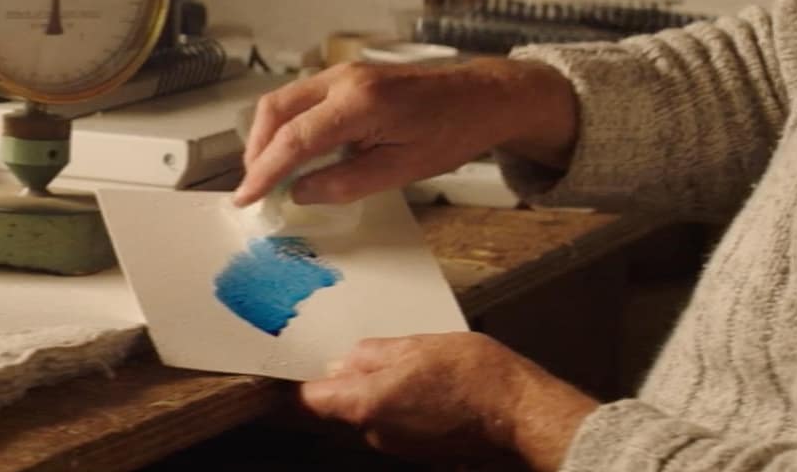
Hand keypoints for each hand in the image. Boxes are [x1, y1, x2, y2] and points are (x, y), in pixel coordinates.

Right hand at [232, 57, 579, 207]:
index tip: (246, 198)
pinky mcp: (349, 76)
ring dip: (270, 136)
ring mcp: (346, 72)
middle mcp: (345, 79)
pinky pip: (304, 97)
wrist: (481, 97)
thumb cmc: (451, 131)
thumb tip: (300, 192)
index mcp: (359, 102)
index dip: (264, 172)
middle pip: (276, 110)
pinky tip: (295, 152)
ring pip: (285, 100)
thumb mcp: (401, 170)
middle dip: (257, 151)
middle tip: (254, 188)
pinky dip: (289, 124)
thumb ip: (345, 183)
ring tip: (270, 175)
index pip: (294, 140)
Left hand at [300, 333, 596, 469]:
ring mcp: (397, 446)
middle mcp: (376, 432)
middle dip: (349, 380)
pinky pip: (397, 424)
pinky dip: (403, 405)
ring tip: (414, 366)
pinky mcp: (419, 451)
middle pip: (342, 406)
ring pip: (372, 413)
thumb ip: (373, 355)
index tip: (278, 372)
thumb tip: (344, 361)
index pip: (310, 400)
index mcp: (367, 403)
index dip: (292, 386)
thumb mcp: (418, 346)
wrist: (517, 412)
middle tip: (370, 352)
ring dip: (382, 391)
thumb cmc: (473, 375)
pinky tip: (430, 386)